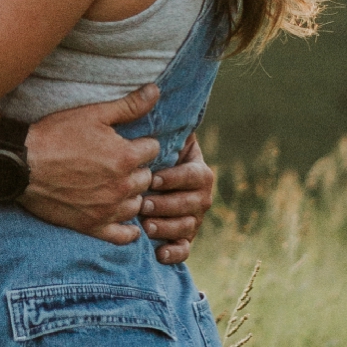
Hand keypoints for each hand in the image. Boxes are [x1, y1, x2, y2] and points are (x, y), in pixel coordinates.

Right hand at [23, 86, 162, 249]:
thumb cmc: (55, 135)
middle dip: (137, 169)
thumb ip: (129, 105)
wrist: (20, 165)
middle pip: (147, 178)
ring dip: (131, 195)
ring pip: (137, 204)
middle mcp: (122, 186)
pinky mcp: (92, 226)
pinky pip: (123, 236)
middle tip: (120, 163)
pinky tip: (122, 218)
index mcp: (125, 157)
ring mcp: (108, 209)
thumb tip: (156, 91)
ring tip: (116, 185)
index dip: (141, 144)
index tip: (128, 143)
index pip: (153, 150)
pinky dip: (128, 230)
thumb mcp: (93, 114)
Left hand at [140, 133, 214, 266]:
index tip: (153, 178)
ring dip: (167, 228)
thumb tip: (153, 93)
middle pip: (192, 204)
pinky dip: (174, 254)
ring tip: (146, 226)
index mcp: (199, 171)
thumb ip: (159, 124)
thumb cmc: (151, 157)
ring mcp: (194, 219)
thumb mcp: (159, 139)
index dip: (175, 178)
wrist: (146, 180)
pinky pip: (185, 249)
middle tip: (144, 204)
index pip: (194, 176)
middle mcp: (201, 197)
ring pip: (187, 227)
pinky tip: (159, 253)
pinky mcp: (184, 238)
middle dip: (167, 205)